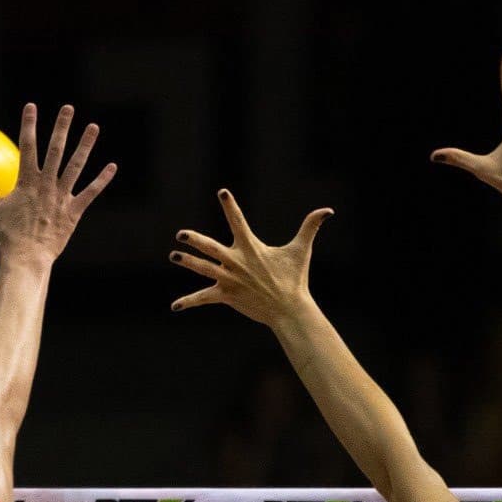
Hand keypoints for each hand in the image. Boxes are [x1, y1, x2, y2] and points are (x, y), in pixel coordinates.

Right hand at [0, 103, 115, 266]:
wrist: (27, 258)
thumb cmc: (7, 236)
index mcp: (27, 182)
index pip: (27, 146)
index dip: (29, 125)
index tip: (31, 106)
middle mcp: (46, 185)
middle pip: (56, 150)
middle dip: (62, 127)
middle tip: (68, 108)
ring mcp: (62, 197)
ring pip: (76, 166)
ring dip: (85, 145)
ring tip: (93, 127)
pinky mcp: (74, 212)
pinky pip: (90, 193)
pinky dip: (102, 180)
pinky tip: (112, 167)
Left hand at [168, 189, 331, 326]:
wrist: (289, 309)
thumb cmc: (295, 279)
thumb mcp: (302, 250)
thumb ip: (310, 227)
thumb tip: (328, 211)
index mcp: (251, 248)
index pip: (238, 221)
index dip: (230, 206)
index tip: (222, 192)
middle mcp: (236, 262)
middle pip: (210, 247)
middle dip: (194, 240)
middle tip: (181, 234)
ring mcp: (229, 279)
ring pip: (203, 268)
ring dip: (187, 262)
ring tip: (174, 255)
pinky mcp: (226, 296)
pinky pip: (203, 298)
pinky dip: (189, 301)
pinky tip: (174, 306)